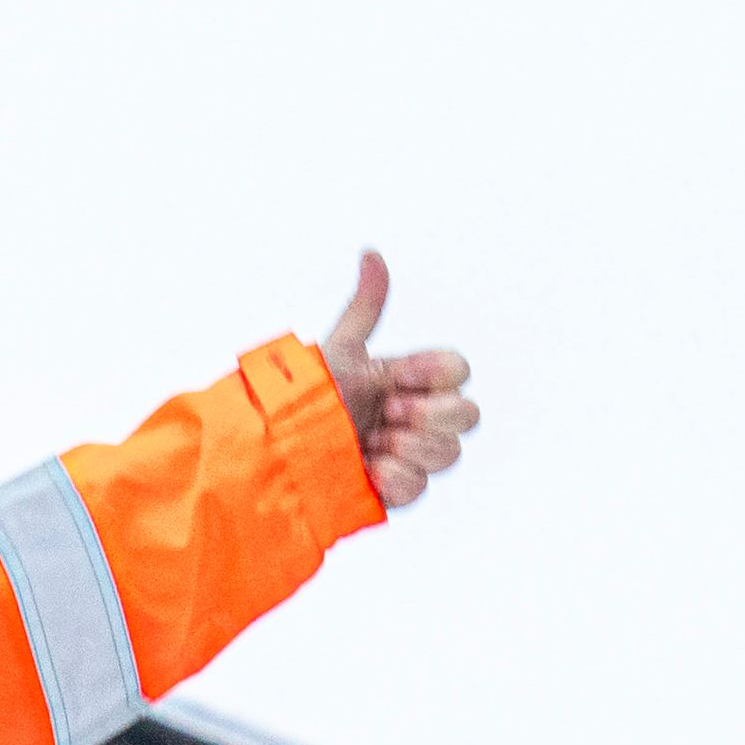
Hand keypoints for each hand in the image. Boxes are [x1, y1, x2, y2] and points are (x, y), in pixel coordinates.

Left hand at [312, 250, 471, 509]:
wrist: (276, 453)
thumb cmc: (305, 399)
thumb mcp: (339, 351)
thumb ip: (365, 308)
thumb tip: (371, 252)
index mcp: (407, 381)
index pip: (458, 372)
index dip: (434, 376)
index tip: (396, 379)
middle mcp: (414, 418)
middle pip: (468, 415)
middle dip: (428, 415)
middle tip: (387, 414)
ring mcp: (407, 457)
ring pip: (450, 454)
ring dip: (408, 447)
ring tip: (369, 444)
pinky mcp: (395, 493)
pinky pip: (421, 490)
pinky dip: (395, 479)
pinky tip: (367, 470)